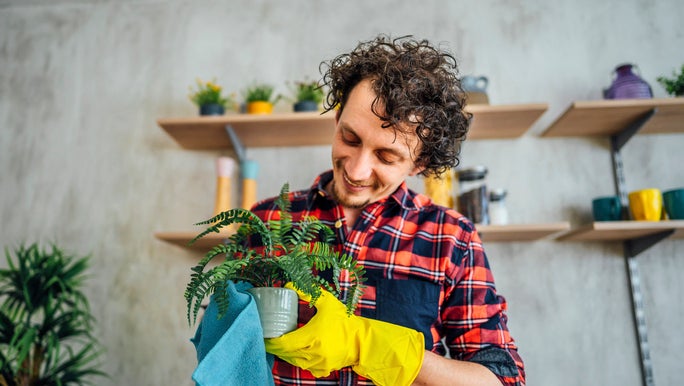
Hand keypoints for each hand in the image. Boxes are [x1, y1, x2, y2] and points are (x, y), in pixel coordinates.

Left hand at [264, 283, 424, 385]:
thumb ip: (307, 292)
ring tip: (281, 342)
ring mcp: (317, 364)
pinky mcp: (322, 369)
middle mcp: (312, 354)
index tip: (264, 334)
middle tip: (270, 336)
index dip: (271, 341)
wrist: (362, 340)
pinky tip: (297, 350)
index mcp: (311, 337)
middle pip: (285, 353)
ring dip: (286, 353)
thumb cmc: (344, 321)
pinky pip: (304, 365)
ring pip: (293, 361)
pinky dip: (298, 359)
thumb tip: (288, 284)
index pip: (283, 343)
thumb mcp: (327, 302)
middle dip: (275, 346)